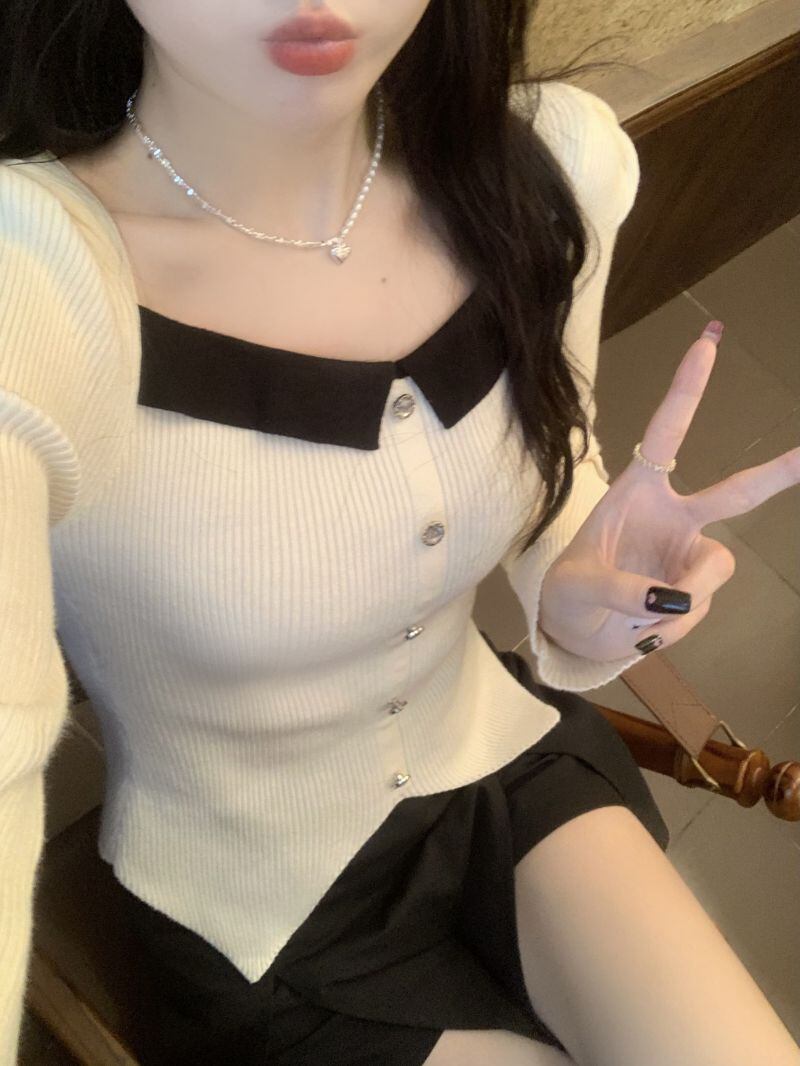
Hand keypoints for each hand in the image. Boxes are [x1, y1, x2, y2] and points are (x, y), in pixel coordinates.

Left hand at [538, 324, 799, 661]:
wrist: (577, 631)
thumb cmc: (572, 593)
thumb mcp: (578, 588)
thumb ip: (621, 590)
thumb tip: (670, 600)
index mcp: (638, 492)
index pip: (665, 434)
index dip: (687, 390)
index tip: (707, 343)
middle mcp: (674, 517)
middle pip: (736, 493)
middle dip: (778, 473)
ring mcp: (690, 554)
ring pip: (711, 573)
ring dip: (676, 600)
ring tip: (632, 616)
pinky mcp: (697, 590)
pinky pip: (696, 609)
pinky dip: (666, 626)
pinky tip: (640, 627)